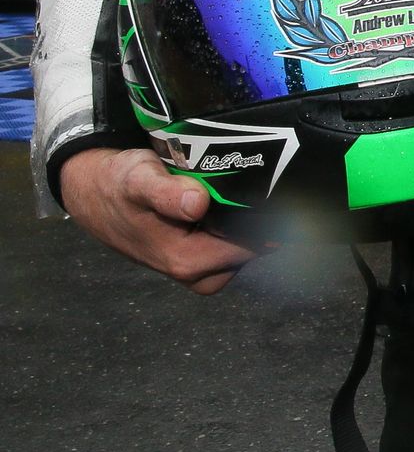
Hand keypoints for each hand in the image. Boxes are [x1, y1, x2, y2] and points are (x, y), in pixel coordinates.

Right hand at [60, 147, 261, 293]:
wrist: (95, 192)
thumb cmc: (118, 185)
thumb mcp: (139, 180)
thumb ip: (167, 194)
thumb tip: (198, 204)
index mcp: (186, 260)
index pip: (250, 249)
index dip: (269, 223)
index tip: (280, 194)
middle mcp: (194, 271)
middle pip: (253, 252)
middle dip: (263, 223)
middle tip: (264, 186)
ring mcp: (196, 267)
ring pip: (244, 250)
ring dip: (250, 224)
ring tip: (245, 191)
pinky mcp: (196, 256)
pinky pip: (231, 246)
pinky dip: (238, 226)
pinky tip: (232, 201)